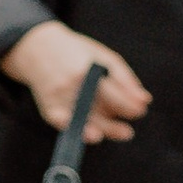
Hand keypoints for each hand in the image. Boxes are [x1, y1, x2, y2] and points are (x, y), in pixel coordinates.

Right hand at [0, 19, 150, 144]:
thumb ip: (125, 79)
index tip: (140, 110)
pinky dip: (73, 130)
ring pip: (83, 122)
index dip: (129, 106)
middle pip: (98, 112)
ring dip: (102, 131)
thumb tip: (145, 101)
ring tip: (118, 134)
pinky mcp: (48, 107)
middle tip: (127, 132)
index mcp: (87, 69)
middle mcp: (71, 85)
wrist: (37, 47)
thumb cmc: (77, 52)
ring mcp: (58, 97)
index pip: (113, 94)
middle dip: (114, 126)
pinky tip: (90, 135)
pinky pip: (62, 123)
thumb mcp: (103, 56)